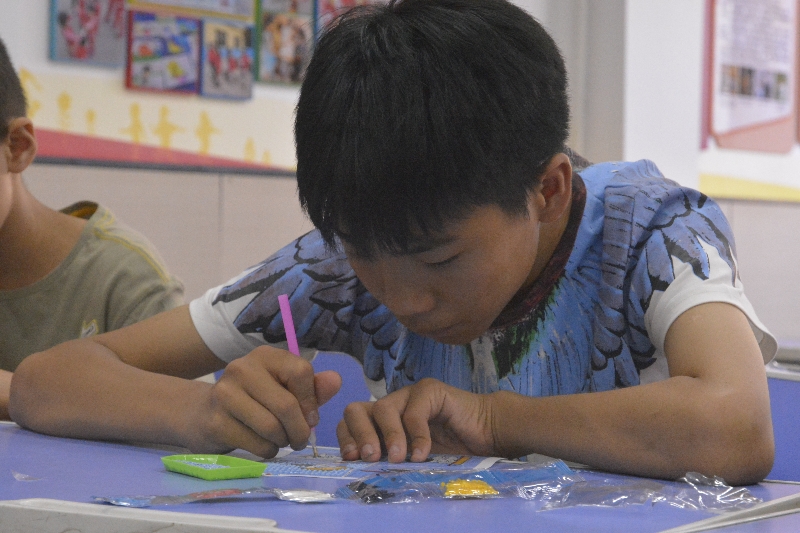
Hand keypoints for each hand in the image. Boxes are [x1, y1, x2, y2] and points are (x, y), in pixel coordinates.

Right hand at [187, 346, 340, 457]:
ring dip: (284, 441)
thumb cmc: (253, 400)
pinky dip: (268, 451)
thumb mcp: (283, 388)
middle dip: (300, 429)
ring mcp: (225, 394)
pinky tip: (263, 445)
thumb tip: (336, 381)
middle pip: (287, 405)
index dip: (311, 401)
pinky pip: (257, 444)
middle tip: (301, 439)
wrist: (202, 414)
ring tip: (281, 440)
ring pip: (272, 427)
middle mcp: (242, 368)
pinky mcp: (216, 422)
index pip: (301, 373)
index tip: (310, 417)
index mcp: (264, 356)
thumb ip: (312, 387)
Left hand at [337, 378, 495, 462]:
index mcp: (382, 422)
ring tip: (399, 459)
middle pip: (356, 409)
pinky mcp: (430, 390)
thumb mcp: (412, 460)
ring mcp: (410, 394)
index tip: (352, 459)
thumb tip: (361, 469)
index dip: (347, 439)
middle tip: (371, 457)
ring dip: (388, 437)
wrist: (487, 435)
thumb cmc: (451, 451)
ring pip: (382, 408)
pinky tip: (423, 453)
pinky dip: (416, 435)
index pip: (350, 422)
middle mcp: (392, 404)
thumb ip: (389, 458)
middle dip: (358, 435)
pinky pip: (414, 410)